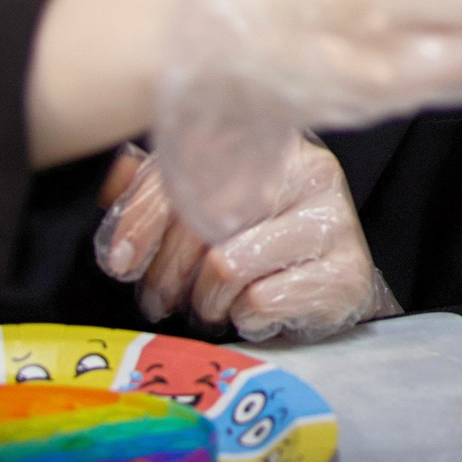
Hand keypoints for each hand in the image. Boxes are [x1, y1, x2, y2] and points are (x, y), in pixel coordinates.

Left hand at [94, 140, 399, 342]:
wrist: (334, 289)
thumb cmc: (263, 244)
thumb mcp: (212, 206)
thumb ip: (161, 185)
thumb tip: (114, 176)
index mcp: (275, 143)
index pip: (190, 169)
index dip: (142, 219)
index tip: (121, 261)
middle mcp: (314, 172)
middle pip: (203, 224)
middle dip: (167, 275)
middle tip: (161, 300)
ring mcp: (336, 223)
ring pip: (227, 265)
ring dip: (207, 300)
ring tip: (210, 306)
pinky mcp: (347, 274)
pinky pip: (260, 301)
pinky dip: (244, 318)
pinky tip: (250, 312)